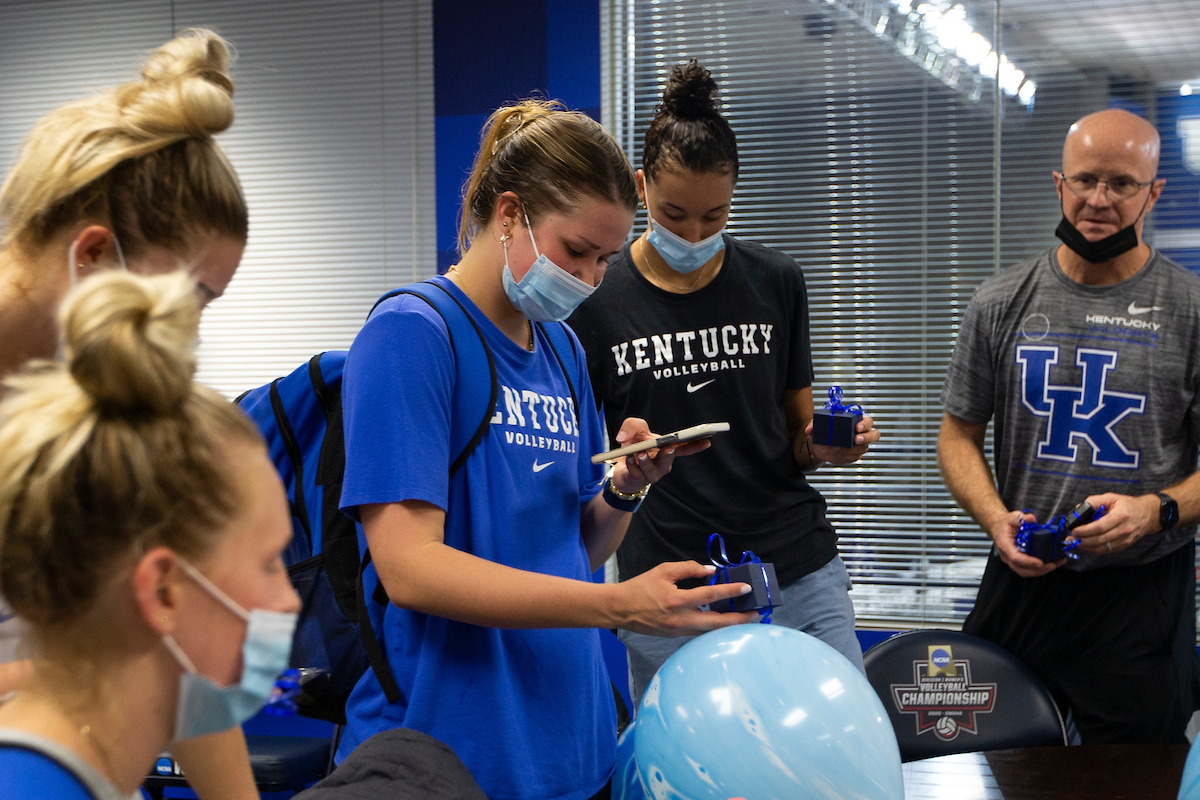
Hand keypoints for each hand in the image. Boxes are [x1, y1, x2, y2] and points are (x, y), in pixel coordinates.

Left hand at [609, 417, 709, 494]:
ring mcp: (653, 473)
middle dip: (668, 453)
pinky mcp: (640, 480)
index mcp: (668, 449)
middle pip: (669, 459)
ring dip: (646, 461)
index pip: (684, 447)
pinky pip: (637, 474)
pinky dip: (632, 465)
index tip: (707, 441)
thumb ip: (632, 426)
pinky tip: (628, 459)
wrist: (621, 466)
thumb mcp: (634, 430)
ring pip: (652, 468)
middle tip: (668, 447)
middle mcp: (664, 462)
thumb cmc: (635, 445)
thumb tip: (624, 437)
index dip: (696, 445)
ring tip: (640, 454)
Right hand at [615, 561, 759, 636]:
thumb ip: (688, 569)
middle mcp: (680, 619)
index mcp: (676, 600)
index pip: (710, 595)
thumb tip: (709, 572)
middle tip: (756, 614)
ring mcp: (678, 630)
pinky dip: (713, 626)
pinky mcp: (675, 635)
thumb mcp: (663, 571)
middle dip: (739, 619)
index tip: (746, 588)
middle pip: (717, 623)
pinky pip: (699, 631)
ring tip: (745, 619)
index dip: (730, 591)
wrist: (620, 609)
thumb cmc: (640, 587)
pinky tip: (723, 621)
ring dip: (729, 625)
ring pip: (710, 631)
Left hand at [805, 414, 880, 464]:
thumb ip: (813, 425)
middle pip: (874, 434)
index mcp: (855, 420)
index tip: (856, 427)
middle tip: (856, 440)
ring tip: (844, 448)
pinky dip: (850, 455)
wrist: (819, 447)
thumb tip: (809, 429)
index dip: (865, 423)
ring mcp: (859, 444)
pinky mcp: (855, 454)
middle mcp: (860, 432)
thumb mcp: (817, 425)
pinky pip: (857, 456)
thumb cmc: (822, 431)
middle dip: (867, 437)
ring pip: (865, 446)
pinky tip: (841, 454)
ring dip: (856, 448)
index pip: (867, 420)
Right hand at [988, 509, 1064, 577]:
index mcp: (1005, 545)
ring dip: (1041, 571)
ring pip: (1025, 572)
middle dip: (1038, 570)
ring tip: (1055, 564)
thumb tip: (1031, 519)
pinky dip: (1040, 569)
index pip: (1015, 558)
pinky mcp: (1018, 562)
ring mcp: (1012, 561)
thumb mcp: (1012, 517)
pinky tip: (1051, 563)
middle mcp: (1007, 556)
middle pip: (1021, 569)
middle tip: (1053, 565)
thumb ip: (1021, 518)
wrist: (999, 528)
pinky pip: (1028, 570)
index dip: (1028, 562)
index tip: (1041, 562)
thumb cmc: (1006, 523)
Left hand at [1068, 493, 1158, 555]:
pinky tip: (1086, 546)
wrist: (1148, 514)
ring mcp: (1125, 539)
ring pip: (1103, 548)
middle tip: (1070, 539)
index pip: (1100, 527)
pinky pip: (1107, 550)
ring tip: (1075, 543)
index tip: (1073, 531)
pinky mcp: (1125, 545)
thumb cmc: (1128, 505)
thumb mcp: (1111, 497)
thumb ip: (1094, 501)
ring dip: (1087, 547)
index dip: (1085, 530)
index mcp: (1120, 516)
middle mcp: (1124, 530)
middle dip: (1082, 541)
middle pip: (1100, 539)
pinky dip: (1095, 549)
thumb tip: (1078, 509)